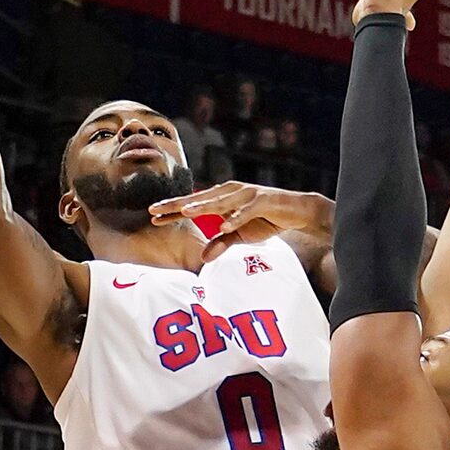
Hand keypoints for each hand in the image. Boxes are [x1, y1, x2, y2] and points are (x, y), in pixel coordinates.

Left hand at [146, 182, 331, 248]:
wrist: (296, 211)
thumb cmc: (266, 219)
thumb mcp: (240, 235)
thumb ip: (222, 243)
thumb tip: (204, 258)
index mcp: (222, 198)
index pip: (193, 205)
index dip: (173, 210)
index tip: (153, 215)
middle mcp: (230, 192)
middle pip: (199, 199)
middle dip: (177, 204)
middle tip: (156, 209)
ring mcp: (246, 194)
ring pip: (220, 201)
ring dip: (202, 207)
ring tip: (185, 213)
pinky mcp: (262, 200)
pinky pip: (246, 211)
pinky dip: (235, 218)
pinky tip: (224, 226)